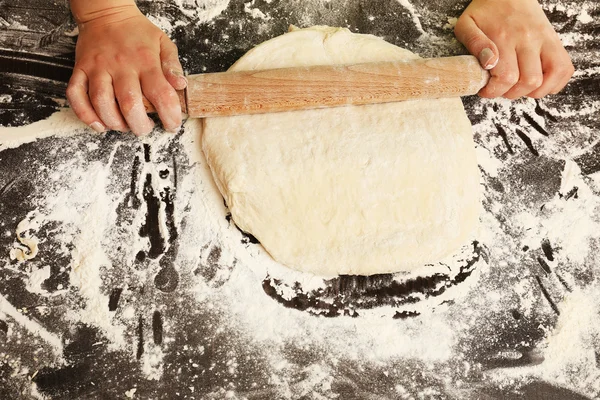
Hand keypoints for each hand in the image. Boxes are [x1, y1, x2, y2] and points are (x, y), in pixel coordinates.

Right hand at [66, 3, 186, 134]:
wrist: (106, 13)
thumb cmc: (137, 32)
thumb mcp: (163, 43)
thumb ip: (173, 65)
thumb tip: (180, 85)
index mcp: (145, 61)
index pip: (161, 94)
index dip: (169, 115)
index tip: (172, 125)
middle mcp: (121, 66)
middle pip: (129, 104)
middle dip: (139, 125)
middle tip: (145, 128)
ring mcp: (98, 68)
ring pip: (102, 102)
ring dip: (114, 122)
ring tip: (125, 126)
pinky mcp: (80, 70)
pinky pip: (76, 95)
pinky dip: (85, 114)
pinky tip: (99, 124)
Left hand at [454, 0, 573, 98]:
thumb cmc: (485, 12)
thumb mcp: (467, 25)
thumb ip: (474, 44)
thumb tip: (488, 63)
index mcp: (505, 37)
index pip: (507, 77)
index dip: (494, 91)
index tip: (486, 90)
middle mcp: (529, 39)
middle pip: (529, 81)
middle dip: (512, 93)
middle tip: (501, 87)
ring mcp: (545, 40)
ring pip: (550, 77)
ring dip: (534, 91)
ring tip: (519, 87)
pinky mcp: (555, 41)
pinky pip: (564, 69)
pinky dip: (554, 83)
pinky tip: (538, 82)